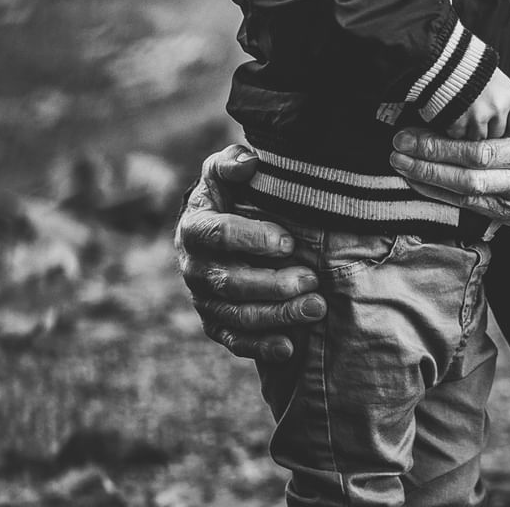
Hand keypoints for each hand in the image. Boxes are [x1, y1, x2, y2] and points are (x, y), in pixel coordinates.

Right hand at [173, 146, 325, 360]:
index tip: (289, 241)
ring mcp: (203, 299)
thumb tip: (248, 162)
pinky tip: (289, 347)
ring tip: (314, 309)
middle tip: (311, 281)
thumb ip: (232, 163)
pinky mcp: (215, 322)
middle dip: (273, 284)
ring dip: (277, 315)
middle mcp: (194, 268)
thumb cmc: (228, 195)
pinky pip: (235, 340)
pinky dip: (261, 346)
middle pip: (230, 282)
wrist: (214, 230)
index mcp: (194, 228)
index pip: (219, 235)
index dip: (253, 238)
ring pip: (237, 314)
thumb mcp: (225, 172)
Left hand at [390, 5, 509, 231]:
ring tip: (401, 159)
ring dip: (433, 173)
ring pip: (475, 182)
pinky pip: (475, 204)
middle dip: (436, 148)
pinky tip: (418, 182)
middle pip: (481, 152)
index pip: (505, 111)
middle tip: (401, 138)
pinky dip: (444, 195)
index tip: (433, 102)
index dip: (466, 112)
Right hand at [446, 66, 509, 138]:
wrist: (447, 61)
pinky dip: (455, 128)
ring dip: (471, 129)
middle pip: (497, 134)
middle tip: (478, 112)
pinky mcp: (458, 121)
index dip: (509, 127)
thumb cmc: (474, 70)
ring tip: (466, 111)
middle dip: (488, 127)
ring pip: (479, 137)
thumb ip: (506, 103)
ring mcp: (477, 115)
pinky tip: (455, 113)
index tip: (502, 125)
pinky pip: (459, 135)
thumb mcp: (499, 82)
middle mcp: (497, 108)